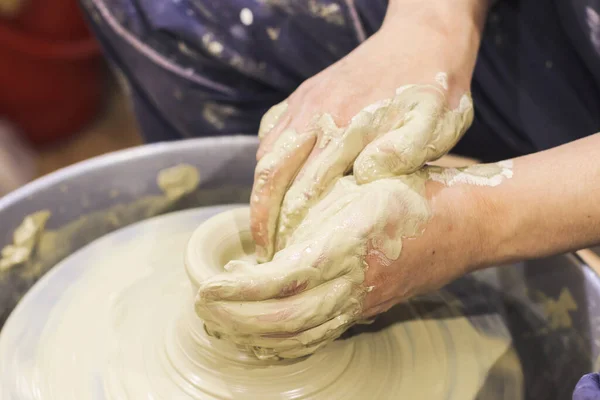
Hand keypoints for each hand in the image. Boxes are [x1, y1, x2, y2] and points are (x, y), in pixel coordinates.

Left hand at [195, 167, 490, 358]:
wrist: (464, 224)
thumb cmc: (411, 191)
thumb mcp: (358, 185)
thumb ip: (313, 210)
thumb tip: (266, 239)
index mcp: (347, 247)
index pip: (281, 284)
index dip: (240, 292)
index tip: (207, 287)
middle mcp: (353, 285)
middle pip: (285, 322)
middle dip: (237, 321)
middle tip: (203, 309)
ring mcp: (362, 304)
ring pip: (301, 338)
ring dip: (256, 336)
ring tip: (223, 324)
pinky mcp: (367, 311)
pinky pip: (319, 336)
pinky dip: (284, 341)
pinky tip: (262, 333)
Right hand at [250, 5, 484, 261]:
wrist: (424, 33)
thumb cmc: (434, 86)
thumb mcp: (436, 122)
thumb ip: (402, 150)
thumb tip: (363, 177)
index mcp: (346, 129)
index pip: (301, 190)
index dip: (287, 227)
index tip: (280, 257)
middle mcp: (316, 114)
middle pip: (270, 173)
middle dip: (260, 216)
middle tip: (262, 251)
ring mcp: (307, 101)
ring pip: (265, 152)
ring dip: (259, 190)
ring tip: (264, 223)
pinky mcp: (306, 92)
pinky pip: (271, 127)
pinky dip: (265, 158)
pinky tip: (271, 177)